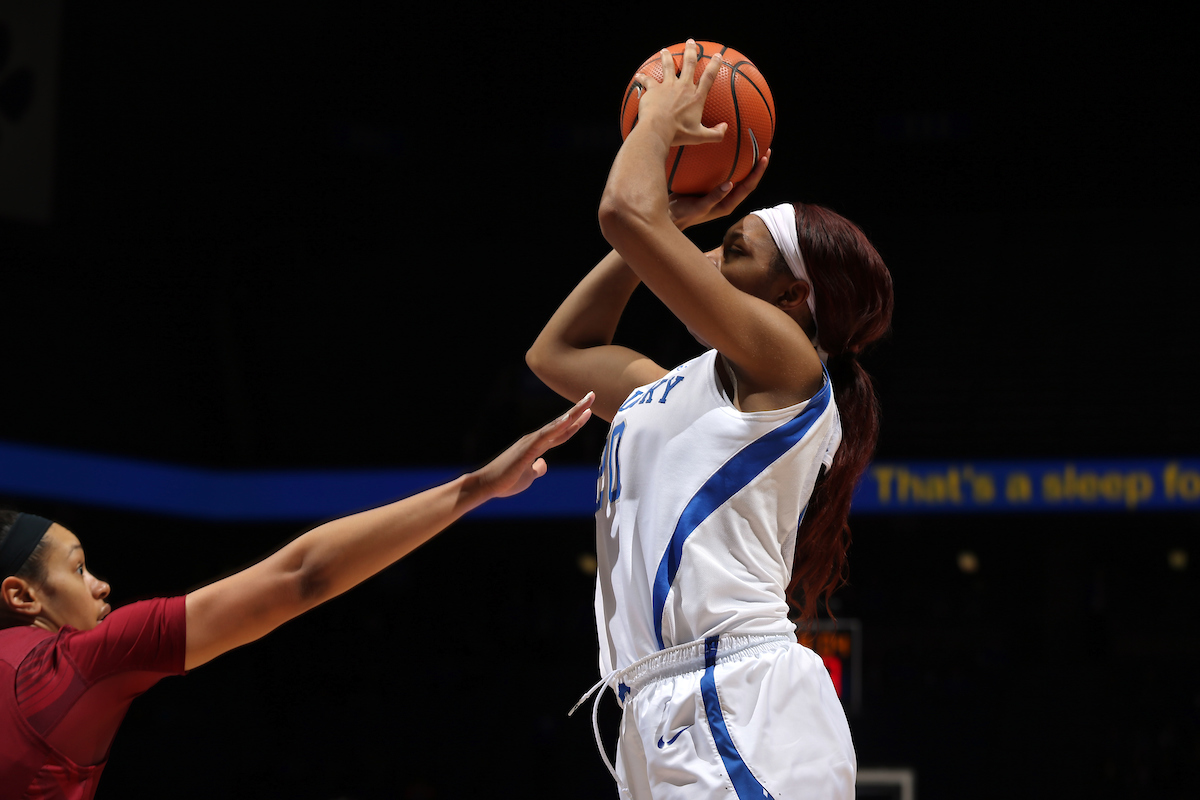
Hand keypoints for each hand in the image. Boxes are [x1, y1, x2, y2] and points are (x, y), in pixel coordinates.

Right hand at [471, 392, 594, 498]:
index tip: (588, 411)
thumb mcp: (528, 476)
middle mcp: (536, 440)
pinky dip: (558, 426)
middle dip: (578, 410)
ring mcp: (532, 442)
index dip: (575, 422)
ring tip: (587, 402)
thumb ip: (537, 469)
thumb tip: (543, 465)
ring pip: (557, 425)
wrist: (487, 485)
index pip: (561, 432)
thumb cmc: (506, 481)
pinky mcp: (527, 449)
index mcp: (538, 446)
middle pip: (562, 423)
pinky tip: (569, 418)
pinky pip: (545, 435)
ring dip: (573, 413)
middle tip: (592, 395)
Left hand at [634, 39, 726, 147]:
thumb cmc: (678, 133)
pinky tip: (638, 75)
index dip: (715, 65)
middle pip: (689, 63)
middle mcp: (683, 87)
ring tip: (665, 51)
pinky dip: (643, 77)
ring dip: (667, 57)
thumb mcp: (700, 136)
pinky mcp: (653, 89)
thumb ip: (715, 134)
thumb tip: (725, 128)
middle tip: (691, 42)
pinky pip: (647, 80)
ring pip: (668, 66)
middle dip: (691, 51)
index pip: (709, 77)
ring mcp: (667, 86)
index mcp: (696, 97)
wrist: (658, 129)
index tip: (718, 56)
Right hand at [668, 149, 770, 229]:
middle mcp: (728, 199)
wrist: (670, 215)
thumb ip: (714, 197)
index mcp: (728, 205)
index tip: (764, 158)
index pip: (748, 187)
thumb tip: (730, 184)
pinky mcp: (712, 189)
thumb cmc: (684, 213)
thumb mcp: (699, 207)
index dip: (758, 173)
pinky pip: (727, 174)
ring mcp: (721, 194)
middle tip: (765, 150)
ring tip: (754, 150)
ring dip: (748, 165)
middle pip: (748, 182)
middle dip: (758, 167)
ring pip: (739, 178)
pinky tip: (731, 154)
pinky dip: (732, 164)